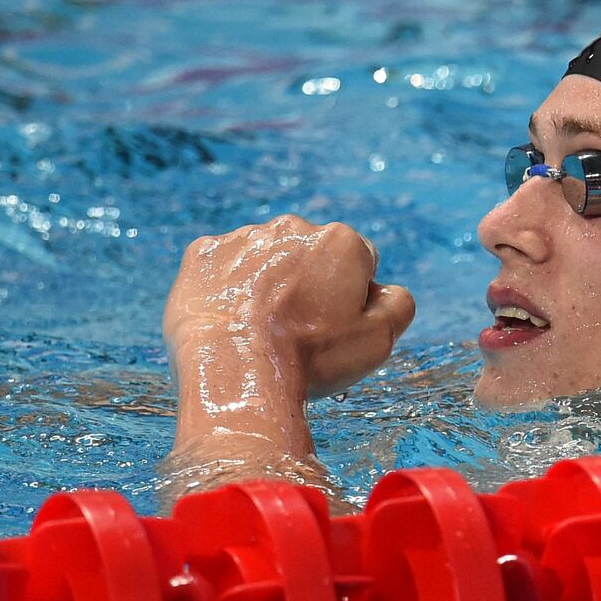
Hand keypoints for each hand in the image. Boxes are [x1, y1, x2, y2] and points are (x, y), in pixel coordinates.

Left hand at [164, 215, 415, 397]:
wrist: (235, 373)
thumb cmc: (311, 359)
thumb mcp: (377, 341)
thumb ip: (398, 305)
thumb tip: (387, 290)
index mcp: (341, 241)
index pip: (360, 262)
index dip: (352, 298)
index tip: (334, 327)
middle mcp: (293, 227)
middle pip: (312, 256)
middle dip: (309, 285)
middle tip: (298, 332)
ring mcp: (243, 237)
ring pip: (266, 259)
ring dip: (268, 284)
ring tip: (260, 330)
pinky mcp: (202, 254)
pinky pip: (223, 267)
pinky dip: (228, 288)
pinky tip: (230, 319)